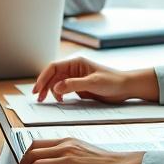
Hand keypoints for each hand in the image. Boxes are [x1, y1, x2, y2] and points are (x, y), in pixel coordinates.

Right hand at [33, 56, 158, 103]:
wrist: (126, 88)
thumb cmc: (113, 81)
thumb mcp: (93, 83)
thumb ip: (74, 84)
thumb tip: (56, 87)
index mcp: (75, 63)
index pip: (53, 68)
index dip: (43, 77)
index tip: (37, 88)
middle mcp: (74, 69)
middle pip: (53, 76)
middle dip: (44, 86)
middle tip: (38, 97)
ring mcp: (76, 78)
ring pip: (57, 83)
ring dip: (51, 91)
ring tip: (48, 100)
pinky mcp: (80, 87)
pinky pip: (64, 90)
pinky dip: (59, 95)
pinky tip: (61, 100)